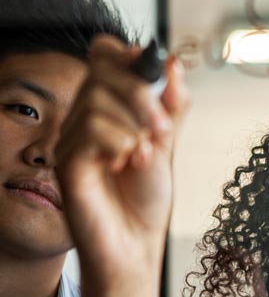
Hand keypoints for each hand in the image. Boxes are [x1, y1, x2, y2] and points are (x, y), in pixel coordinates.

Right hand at [56, 36, 188, 291]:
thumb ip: (171, 105)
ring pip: (96, 100)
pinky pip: (90, 131)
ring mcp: (73, 138)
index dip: (127, 55)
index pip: (104, 54)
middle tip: (162, 128)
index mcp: (111, 106)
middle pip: (101, 70)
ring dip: (133, 126)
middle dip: (140, 93)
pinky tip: (127, 165)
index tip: (155, 72)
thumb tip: (173, 62)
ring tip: (144, 156)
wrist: (137, 241)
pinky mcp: (67, 161)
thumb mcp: (168, 143)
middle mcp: (87, 116)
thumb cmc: (146, 197)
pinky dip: (120, 143)